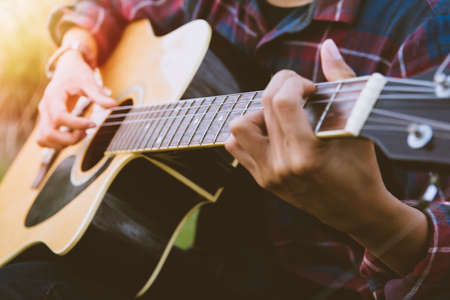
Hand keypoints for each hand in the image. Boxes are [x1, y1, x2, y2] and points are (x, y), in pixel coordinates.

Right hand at [36, 49, 115, 148]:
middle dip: (68, 139)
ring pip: (43, 139)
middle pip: (48, 133)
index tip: (93, 124)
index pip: (60, 118)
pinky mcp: (46, 121)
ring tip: (80, 135)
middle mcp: (44, 108)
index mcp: (53, 96)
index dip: (77, 124)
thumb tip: (114, 105)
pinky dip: (56, 143)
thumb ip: (99, 94)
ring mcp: (43, 116)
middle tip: (85, 133)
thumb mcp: (89, 80)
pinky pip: (44, 139)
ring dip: (62, 143)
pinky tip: (73, 136)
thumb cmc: (77, 73)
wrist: (67, 68)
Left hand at [225, 39, 428, 274]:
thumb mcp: (357, 124)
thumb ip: (342, 80)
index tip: (309, 87)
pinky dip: (248, 133)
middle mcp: (282, 166)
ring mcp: (268, 175)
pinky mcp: (261, 180)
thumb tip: (327, 46)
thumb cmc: (362, 168)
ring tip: (279, 116)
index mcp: (307, 153)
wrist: (355, 211)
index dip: (293, 82)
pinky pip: (235, 147)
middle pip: (263, 107)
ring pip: (238, 127)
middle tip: (298, 93)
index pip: (282, 101)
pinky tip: (271, 132)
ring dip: (257, 113)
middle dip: (280, 87)